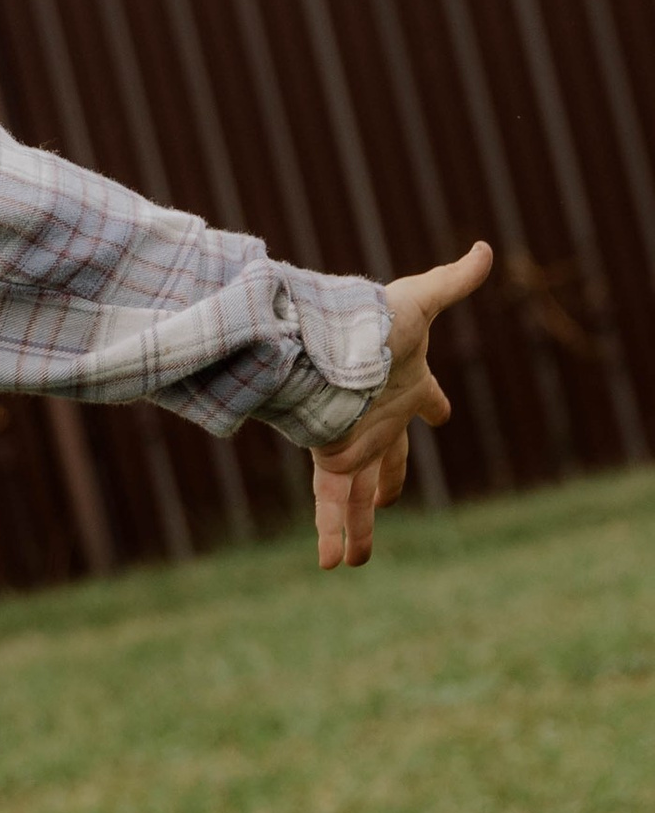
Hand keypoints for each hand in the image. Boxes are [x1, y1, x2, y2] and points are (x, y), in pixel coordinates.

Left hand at [309, 240, 492, 568]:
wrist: (328, 343)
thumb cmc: (377, 320)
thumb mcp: (419, 299)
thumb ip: (452, 281)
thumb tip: (484, 249)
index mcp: (406, 388)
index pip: (424, 402)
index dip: (432, 405)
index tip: (438, 414)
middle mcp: (377, 419)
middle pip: (387, 460)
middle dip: (385, 482)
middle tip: (385, 503)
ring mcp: (352, 440)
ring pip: (354, 493)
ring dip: (356, 527)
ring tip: (350, 563)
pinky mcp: (330, 456)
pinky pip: (333, 501)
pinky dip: (333, 530)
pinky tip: (333, 563)